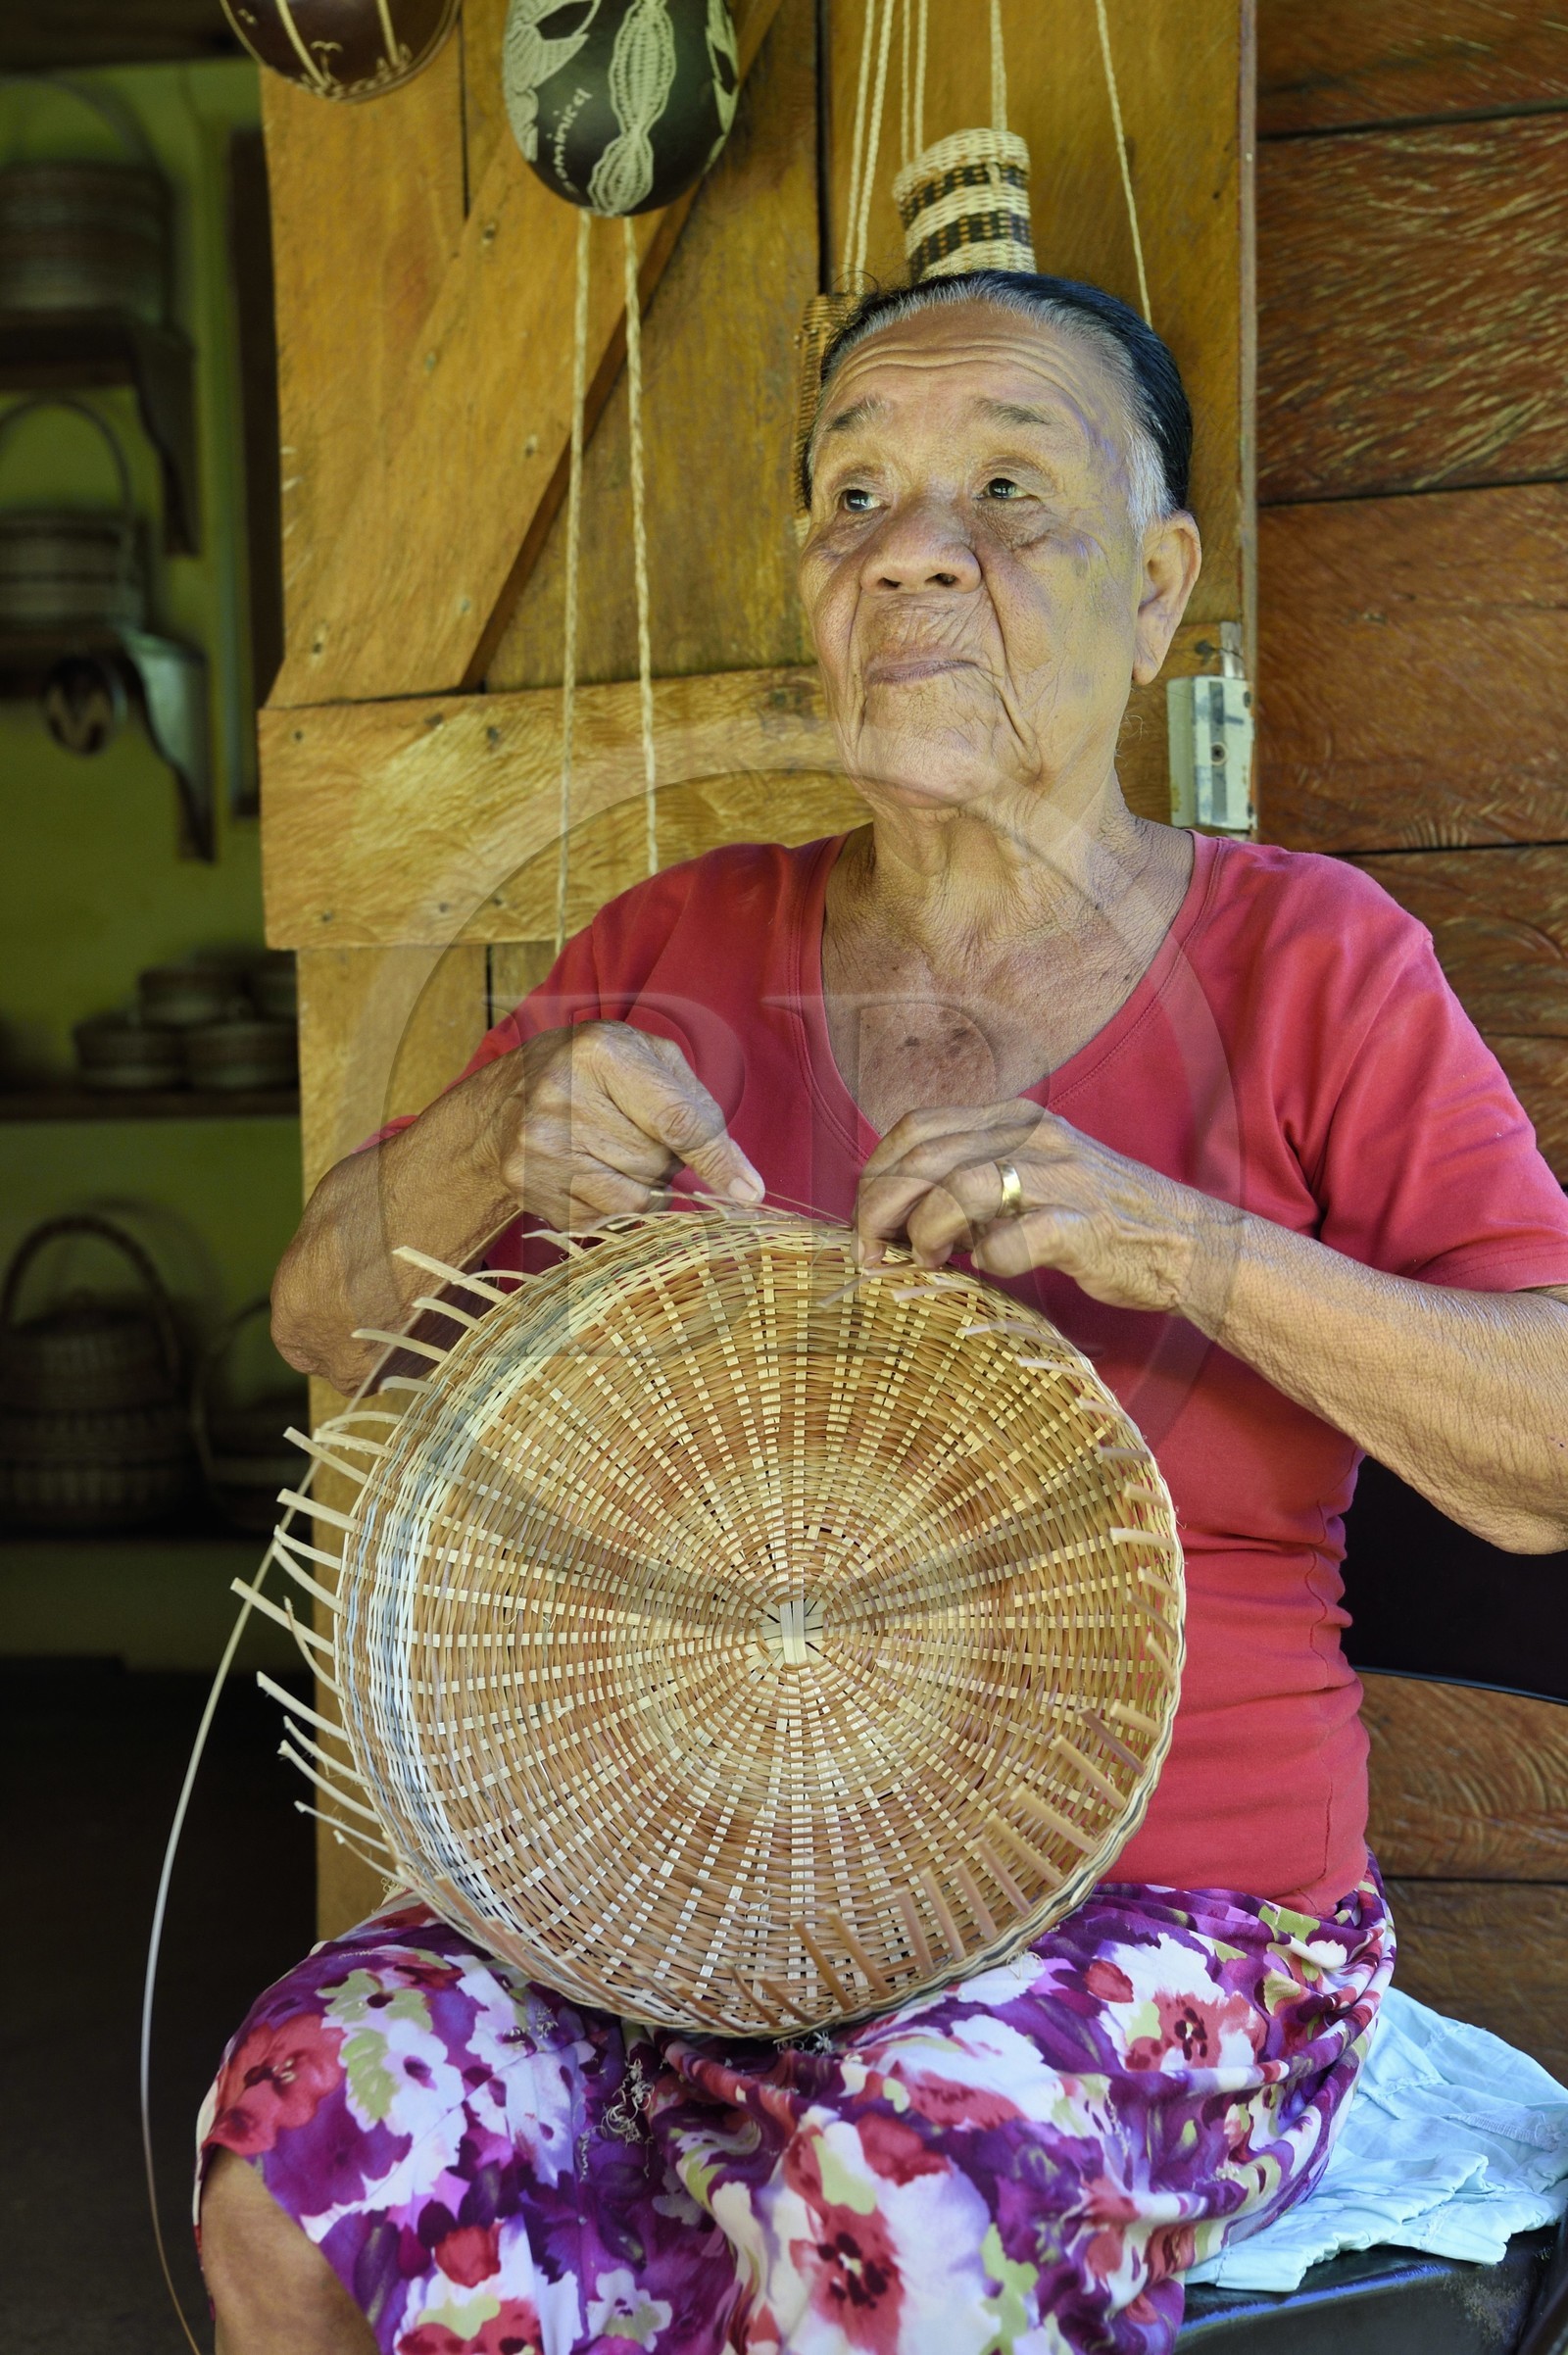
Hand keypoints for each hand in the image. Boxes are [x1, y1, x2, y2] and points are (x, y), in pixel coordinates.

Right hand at [481, 1021, 763, 1228]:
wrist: (504, 1099)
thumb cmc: (595, 1075)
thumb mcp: (649, 1063)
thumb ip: (701, 1113)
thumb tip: (747, 1186)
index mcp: (602, 1052)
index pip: (676, 1120)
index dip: (718, 1160)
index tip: (750, 1194)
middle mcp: (563, 1095)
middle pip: (658, 1163)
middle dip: (665, 1159)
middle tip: (635, 1131)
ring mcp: (540, 1143)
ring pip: (635, 1200)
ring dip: (643, 1187)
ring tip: (614, 1151)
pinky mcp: (528, 1182)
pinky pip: (604, 1219)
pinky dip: (612, 1205)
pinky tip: (589, 1171)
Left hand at [853, 1099, 1241, 1319]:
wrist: (1186, 1240)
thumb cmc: (1096, 1215)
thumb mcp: (1027, 1176)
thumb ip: (969, 1179)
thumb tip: (896, 1211)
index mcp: (1011, 1120)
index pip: (916, 1128)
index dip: (877, 1174)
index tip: (866, 1220)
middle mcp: (1032, 1137)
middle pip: (925, 1158)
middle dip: (881, 1208)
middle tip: (872, 1252)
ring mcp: (1061, 1178)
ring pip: (961, 1189)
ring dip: (926, 1231)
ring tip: (925, 1261)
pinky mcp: (1086, 1226)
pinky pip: (1018, 1239)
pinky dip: (991, 1258)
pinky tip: (991, 1268)